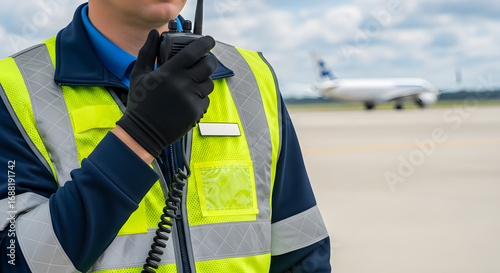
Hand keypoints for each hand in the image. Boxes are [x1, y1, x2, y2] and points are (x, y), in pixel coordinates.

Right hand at [116, 29, 216, 157]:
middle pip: (208, 66)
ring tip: (191, 85)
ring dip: (203, 81)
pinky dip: (199, 99)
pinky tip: (187, 102)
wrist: (142, 132)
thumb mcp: (139, 74)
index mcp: (169, 72)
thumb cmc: (140, 102)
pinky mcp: (196, 112)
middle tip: (206, 61)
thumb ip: (148, 51)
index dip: (205, 43)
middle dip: (210, 60)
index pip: (193, 51)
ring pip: (208, 84)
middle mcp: (182, 84)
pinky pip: (205, 100)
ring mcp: (191, 99)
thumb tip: (154, 33)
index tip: (210, 40)